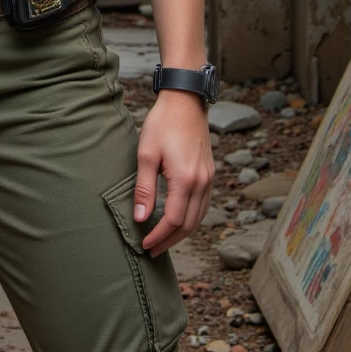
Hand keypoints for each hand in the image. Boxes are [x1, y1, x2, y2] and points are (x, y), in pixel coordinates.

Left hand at [132, 89, 214, 257]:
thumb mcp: (146, 154)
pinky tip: (178, 221)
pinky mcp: (209, 174)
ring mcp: (209, 179)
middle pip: (189, 224)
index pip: (174, 220)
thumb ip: (143, 189)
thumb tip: (140, 218)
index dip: (159, 236)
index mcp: (186, 179)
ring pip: (199, 217)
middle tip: (152, 250)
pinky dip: (191, 219)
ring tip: (163, 240)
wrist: (185, 101)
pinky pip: (203, 205)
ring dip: (181, 233)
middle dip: (170, 241)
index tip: (145, 244)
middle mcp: (202, 182)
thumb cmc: (163, 124)